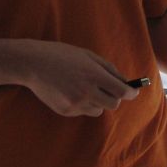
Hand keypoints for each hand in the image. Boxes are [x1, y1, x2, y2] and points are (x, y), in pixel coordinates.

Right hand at [22, 41, 138, 116]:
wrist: (33, 64)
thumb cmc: (62, 55)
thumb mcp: (88, 55)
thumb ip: (108, 68)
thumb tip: (124, 81)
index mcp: (94, 75)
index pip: (122, 91)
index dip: (131, 92)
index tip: (133, 91)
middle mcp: (87, 91)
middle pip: (113, 104)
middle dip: (114, 97)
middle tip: (108, 89)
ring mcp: (75, 103)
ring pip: (98, 110)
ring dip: (98, 102)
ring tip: (84, 88)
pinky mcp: (65, 111)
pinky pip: (82, 112)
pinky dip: (82, 104)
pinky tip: (70, 92)